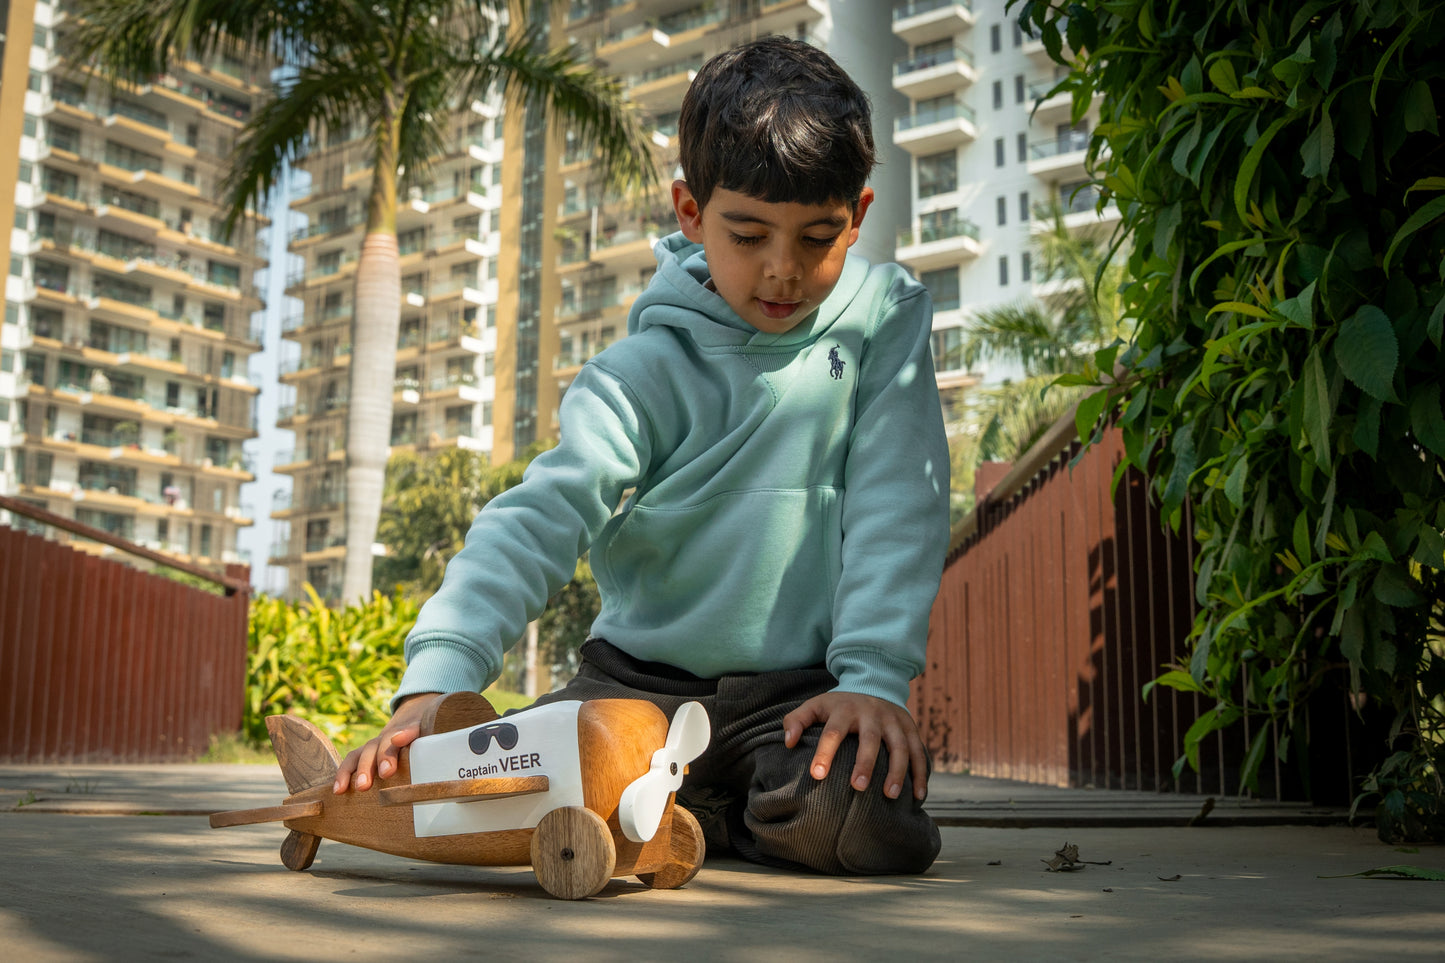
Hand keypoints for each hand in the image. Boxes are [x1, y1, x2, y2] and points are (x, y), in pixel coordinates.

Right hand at [332, 692, 441, 793]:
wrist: (417, 709)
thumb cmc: (431, 728)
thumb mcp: (442, 731)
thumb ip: (447, 743)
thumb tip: (469, 759)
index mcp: (415, 726)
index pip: (412, 728)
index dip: (406, 733)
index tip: (400, 739)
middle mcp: (393, 734)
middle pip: (385, 742)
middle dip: (383, 757)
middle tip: (385, 774)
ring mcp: (378, 742)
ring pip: (365, 751)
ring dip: (359, 769)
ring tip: (357, 788)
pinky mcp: (367, 751)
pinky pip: (352, 759)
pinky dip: (344, 773)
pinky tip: (338, 790)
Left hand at [782, 691, 928, 800]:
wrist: (875, 682)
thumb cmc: (839, 704)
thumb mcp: (816, 705)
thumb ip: (796, 720)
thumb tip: (788, 742)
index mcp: (845, 709)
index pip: (833, 731)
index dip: (825, 752)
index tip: (817, 775)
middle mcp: (872, 713)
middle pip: (870, 738)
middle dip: (865, 763)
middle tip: (857, 787)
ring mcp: (894, 720)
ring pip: (899, 745)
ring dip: (897, 770)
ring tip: (890, 795)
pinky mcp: (911, 728)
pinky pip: (918, 751)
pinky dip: (921, 773)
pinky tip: (918, 796)